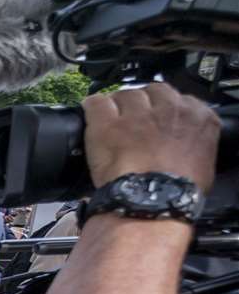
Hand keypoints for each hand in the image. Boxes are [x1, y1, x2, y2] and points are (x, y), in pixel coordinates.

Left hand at [82, 83, 218, 192]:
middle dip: (141, 103)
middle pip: (150, 92)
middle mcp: (168, 108)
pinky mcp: (107, 123)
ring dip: (118, 106)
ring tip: (111, 122)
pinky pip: (96, 102)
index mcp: (197, 117)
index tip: (156, 119)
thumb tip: (183, 147)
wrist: (151, 201)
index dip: (163, 109)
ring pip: (124, 94)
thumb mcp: (203, 163)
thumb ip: (194, 143)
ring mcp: (136, 114)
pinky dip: (92, 107)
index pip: (177, 98)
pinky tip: (91, 115)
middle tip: (132, 122)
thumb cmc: (177, 191)